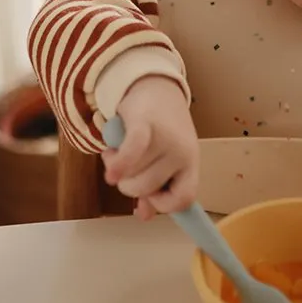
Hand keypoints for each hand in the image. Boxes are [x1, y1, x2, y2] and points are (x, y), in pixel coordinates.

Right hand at [101, 76, 198, 220]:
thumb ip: (155, 188)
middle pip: (147, 188)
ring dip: (116, 168)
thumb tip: (144, 215)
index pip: (184, 199)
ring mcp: (165, 138)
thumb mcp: (164, 160)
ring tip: (117, 151)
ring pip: (131, 174)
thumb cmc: (160, 129)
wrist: (155, 86)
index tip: (148, 197)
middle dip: (128, 184)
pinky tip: (110, 172)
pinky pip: (131, 154)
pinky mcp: (145, 124)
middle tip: (125, 168)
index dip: (163, 205)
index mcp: (191, 163)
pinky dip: (118, 165)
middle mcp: (183, 152)